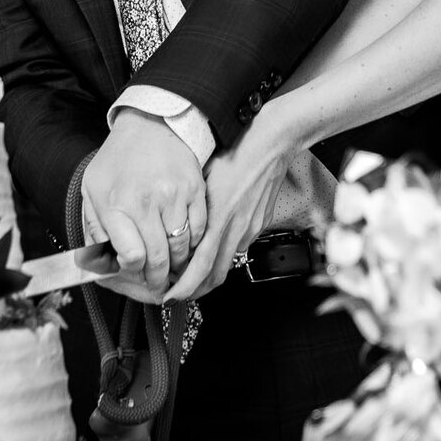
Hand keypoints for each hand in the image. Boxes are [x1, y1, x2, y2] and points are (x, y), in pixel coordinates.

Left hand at [79, 111, 207, 302]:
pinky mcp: (196, 190)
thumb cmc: (119, 157)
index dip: (133, 268)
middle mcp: (147, 201)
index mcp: (118, 203)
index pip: (132, 256)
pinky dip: (194, 242)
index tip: (134, 268)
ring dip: (178, 263)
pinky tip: (184, 242)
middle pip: (159, 258)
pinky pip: (199, 230)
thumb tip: (95, 261)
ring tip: (171, 264)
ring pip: (182, 248)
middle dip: (157, 277)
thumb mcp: (94, 189)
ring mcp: (175, 195)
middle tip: (156, 282)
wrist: (150, 123)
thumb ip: (94, 227)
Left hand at [167, 125, 291, 302]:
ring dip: (207, 278)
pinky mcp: (260, 225)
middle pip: (214, 277)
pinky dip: (222, 257)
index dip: (183, 288)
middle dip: (194, 292)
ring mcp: (250, 229)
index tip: (168, 296)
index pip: (199, 268)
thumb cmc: (235, 151)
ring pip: (227, 266)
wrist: (271, 143)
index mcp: (219, 218)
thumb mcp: (202, 176)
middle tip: (175, 297)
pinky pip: (238, 248)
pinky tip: (212, 251)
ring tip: (189, 279)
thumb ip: (190, 205)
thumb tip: (171, 223)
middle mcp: (236, 229)